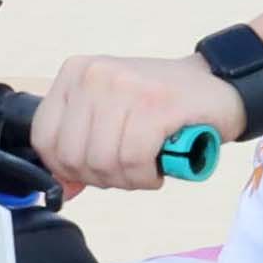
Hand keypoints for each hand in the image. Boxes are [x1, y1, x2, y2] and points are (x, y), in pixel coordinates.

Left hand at [29, 52, 236, 194]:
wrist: (218, 85)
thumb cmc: (161, 105)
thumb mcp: (109, 116)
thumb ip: (81, 146)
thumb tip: (63, 190)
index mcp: (75, 73)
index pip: (44, 138)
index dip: (66, 169)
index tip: (93, 172)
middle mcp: (94, 75)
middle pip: (74, 156)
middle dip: (102, 177)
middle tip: (128, 171)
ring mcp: (125, 86)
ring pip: (105, 161)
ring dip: (128, 179)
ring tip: (146, 168)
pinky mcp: (155, 104)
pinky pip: (134, 159)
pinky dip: (146, 176)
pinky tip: (158, 168)